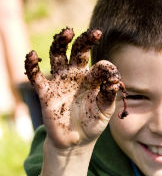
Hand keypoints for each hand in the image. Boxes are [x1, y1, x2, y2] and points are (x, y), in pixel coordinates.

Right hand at [24, 27, 126, 148]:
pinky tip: (33, 55)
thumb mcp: (105, 111)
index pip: (99, 66)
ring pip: (57, 55)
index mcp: (92, 79)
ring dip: (61, 43)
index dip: (105, 67)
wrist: (75, 142)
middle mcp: (75, 76)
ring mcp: (60, 82)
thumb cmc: (92, 124)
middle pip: (78, 51)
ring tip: (67, 33)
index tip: (111, 73)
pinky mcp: (46, 93)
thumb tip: (115, 80)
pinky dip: (32, 65)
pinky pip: (36, 76)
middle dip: (85, 40)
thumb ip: (109, 95)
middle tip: (95, 34)